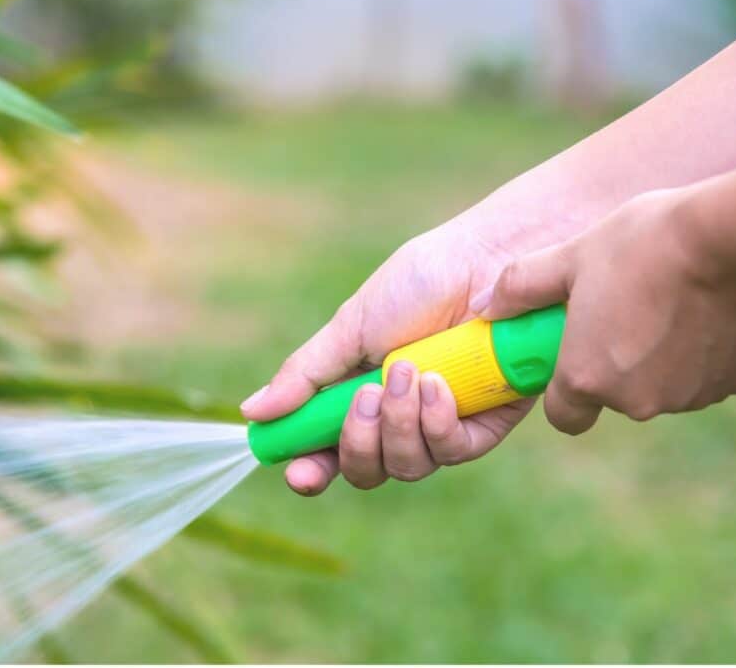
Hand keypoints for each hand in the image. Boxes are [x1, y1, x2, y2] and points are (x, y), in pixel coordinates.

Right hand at [240, 221, 534, 494]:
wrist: (484, 262)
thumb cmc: (418, 285)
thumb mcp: (350, 328)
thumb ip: (304, 375)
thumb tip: (252, 411)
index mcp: (356, 399)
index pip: (327, 454)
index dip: (311, 472)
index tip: (300, 473)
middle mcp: (397, 421)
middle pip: (365, 471)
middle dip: (358, 442)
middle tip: (365, 397)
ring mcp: (439, 427)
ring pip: (407, 466)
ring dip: (399, 423)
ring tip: (407, 372)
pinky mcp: (483, 426)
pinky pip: (452, 452)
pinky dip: (436, 422)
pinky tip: (437, 384)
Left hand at [476, 187, 735, 433]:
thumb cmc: (646, 245)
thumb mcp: (571, 256)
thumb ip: (523, 287)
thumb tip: (489, 308)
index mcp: (589, 377)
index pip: (565, 414)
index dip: (566, 388)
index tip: (575, 355)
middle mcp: (639, 400)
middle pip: (619, 394)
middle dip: (619, 361)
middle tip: (629, 308)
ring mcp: (695, 395)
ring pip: (671, 383)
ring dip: (668, 355)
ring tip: (675, 298)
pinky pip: (719, 370)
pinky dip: (713, 347)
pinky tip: (716, 303)